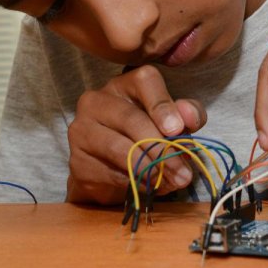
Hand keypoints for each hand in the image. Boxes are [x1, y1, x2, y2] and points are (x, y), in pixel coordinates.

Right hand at [66, 64, 206, 204]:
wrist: (107, 171)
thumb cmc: (145, 138)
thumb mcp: (171, 122)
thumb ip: (186, 115)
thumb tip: (189, 117)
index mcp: (124, 84)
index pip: (145, 80)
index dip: (163, 104)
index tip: (177, 129)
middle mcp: (96, 101)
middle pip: (131, 118)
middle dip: (161, 148)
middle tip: (183, 172)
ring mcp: (82, 130)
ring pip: (119, 149)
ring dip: (150, 169)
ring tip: (172, 182)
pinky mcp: (77, 161)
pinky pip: (110, 173)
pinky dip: (135, 183)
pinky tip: (150, 187)